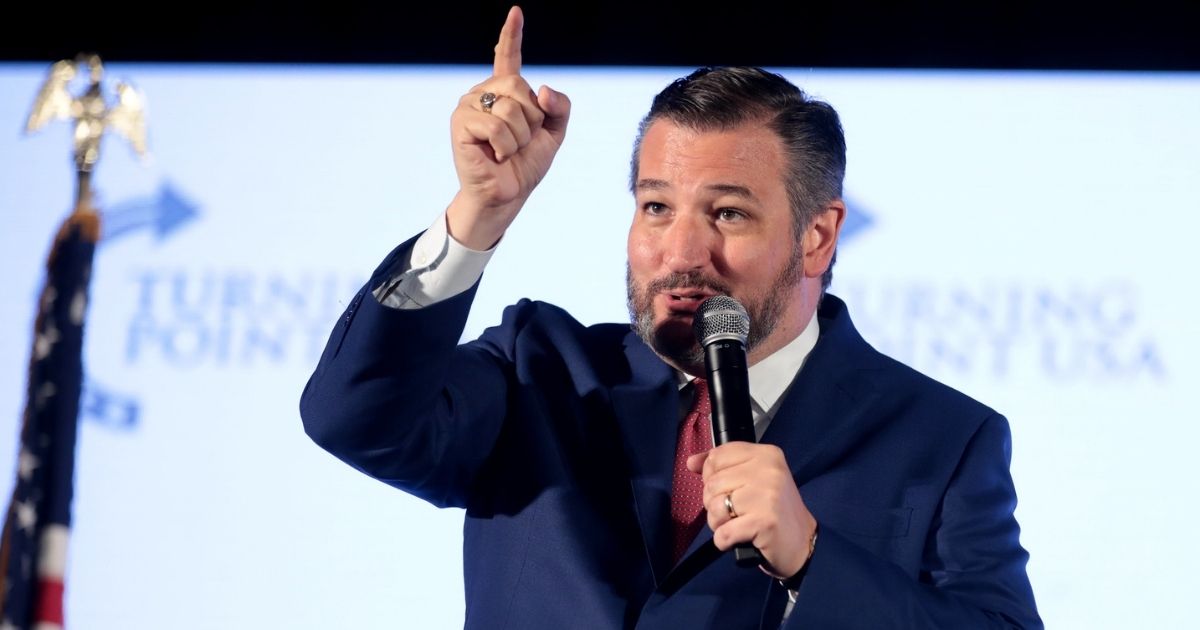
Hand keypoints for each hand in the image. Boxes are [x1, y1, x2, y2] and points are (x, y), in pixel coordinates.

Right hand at [446, 6, 571, 249]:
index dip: (513, 36)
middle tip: (519, 141)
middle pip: (520, 87)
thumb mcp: (554, 133)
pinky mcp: (460, 122)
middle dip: (531, 120)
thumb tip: (542, 89)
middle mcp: (484, 93)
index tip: (516, 12)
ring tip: (507, 151)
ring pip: (510, 107)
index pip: (509, 58)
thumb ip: (560, 106)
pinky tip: (496, 156)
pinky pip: (496, 124)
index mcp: (506, 93)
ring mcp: (469, 106)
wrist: (507, 195)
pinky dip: (505, 146)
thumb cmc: (525, 165)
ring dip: (519, 137)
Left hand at [687, 443, 817, 578]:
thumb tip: (691, 461)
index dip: (712, 476)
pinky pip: (723, 532)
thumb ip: (722, 466)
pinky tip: (739, 538)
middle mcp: (768, 470)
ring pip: (714, 506)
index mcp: (766, 454)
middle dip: (714, 503)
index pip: (717, 456)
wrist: (803, 542)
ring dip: (718, 523)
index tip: (727, 489)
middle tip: (735, 512)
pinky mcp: (764, 522)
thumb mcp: (752, 478)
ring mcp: (767, 495)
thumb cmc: (773, 510)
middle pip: (712, 483)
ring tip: (737, 524)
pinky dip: (724, 540)